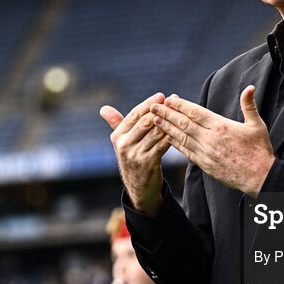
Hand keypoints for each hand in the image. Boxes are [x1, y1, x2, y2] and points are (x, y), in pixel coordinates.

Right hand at [101, 93, 170, 214]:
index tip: (161, 95)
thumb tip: (103, 109)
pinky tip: (180, 130)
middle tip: (174, 102)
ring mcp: (135, 155)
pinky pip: (163, 145)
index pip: (134, 115)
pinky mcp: (148, 163)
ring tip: (180, 113)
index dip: (148, 104)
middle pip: (145, 122)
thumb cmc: (133, 158)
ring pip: (155, 132)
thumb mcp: (123, 142)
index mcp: (117, 136)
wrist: (139, 187)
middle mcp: (124, 145)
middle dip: (161, 110)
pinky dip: (171, 136)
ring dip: (169, 121)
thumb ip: (116, 124)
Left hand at [150, 86, 274, 195]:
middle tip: (153, 106)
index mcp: (221, 126)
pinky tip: (166, 137)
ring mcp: (206, 153)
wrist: (260, 178)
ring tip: (154, 119)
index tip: (169, 99)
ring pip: (181, 137)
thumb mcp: (257, 125)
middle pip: (184, 123)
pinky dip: (174, 144)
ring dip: (166, 128)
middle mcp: (210, 139)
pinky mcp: (205, 165)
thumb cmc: (260, 151)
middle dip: (167, 114)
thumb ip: (249, 106)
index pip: (196, 112)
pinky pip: (186, 152)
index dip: (181, 105)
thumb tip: (250, 87)